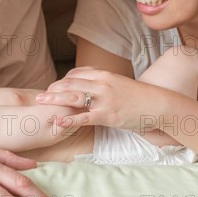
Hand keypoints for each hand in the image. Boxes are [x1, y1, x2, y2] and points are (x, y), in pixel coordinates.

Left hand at [36, 66, 157, 130]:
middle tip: (39, 97)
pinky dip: (68, 119)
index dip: (61, 82)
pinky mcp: (107, 115)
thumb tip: (92, 88)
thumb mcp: (119, 85)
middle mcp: (101, 84)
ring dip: (54, 99)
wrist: (158, 105)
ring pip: (73, 96)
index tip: (52, 89)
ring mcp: (104, 99)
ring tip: (40, 103)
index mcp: (103, 75)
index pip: (75, 75)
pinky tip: (58, 121)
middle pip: (70, 83)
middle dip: (53, 90)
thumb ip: (104, 85)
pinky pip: (84, 117)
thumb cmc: (139, 98)